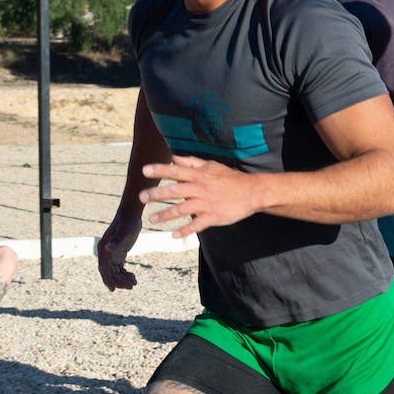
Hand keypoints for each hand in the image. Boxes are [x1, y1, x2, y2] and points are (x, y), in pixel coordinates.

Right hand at [97, 214, 141, 290]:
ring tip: (134, 283)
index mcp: (103, 249)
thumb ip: (116, 241)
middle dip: (119, 281)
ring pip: (115, 272)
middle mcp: (105, 253)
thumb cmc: (128, 222)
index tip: (113, 289)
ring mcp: (111, 254)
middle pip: (109, 272)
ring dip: (123, 279)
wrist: (131, 214)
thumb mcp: (124, 232)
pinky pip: (119, 269)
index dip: (107, 279)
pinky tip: (134, 277)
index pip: (103, 268)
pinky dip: (125, 274)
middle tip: (131, 286)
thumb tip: (108, 248)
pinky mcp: (118, 254)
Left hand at [140, 155, 257, 237]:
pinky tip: (174, 235)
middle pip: (175, 191)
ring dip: (166, 214)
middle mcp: (201, 188)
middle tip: (141, 197)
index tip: (145, 170)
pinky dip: (185, 230)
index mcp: (200, 175)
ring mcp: (206, 204)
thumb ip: (192, 162)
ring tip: (152, 219)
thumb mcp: (211, 166)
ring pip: (182, 210)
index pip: (176, 171)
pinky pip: (196, 225)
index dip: (160, 170)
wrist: (252, 192)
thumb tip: (174, 158)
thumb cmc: (230, 178)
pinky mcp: (213, 217)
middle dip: (157, 194)